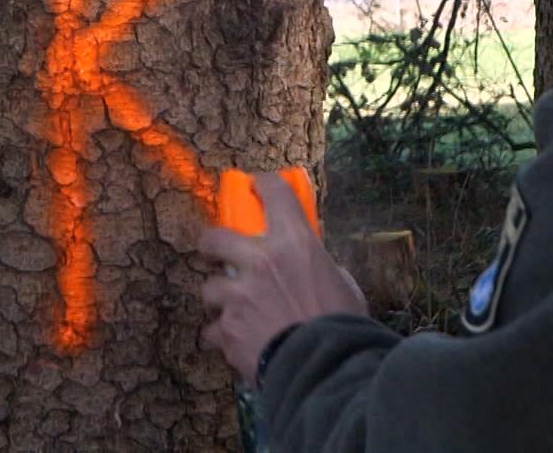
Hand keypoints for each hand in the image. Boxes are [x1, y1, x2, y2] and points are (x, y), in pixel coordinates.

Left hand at [197, 171, 365, 386]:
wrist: (326, 368)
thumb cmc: (343, 326)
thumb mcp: (341, 284)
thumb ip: (317, 269)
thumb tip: (308, 270)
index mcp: (294, 243)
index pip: (274, 192)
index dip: (263, 184)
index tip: (257, 186)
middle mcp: (259, 261)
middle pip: (214, 237)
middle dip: (212, 246)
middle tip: (217, 254)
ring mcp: (238, 296)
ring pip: (209, 288)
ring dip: (220, 300)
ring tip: (235, 312)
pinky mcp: (226, 329)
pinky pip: (212, 330)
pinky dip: (223, 337)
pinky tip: (236, 343)